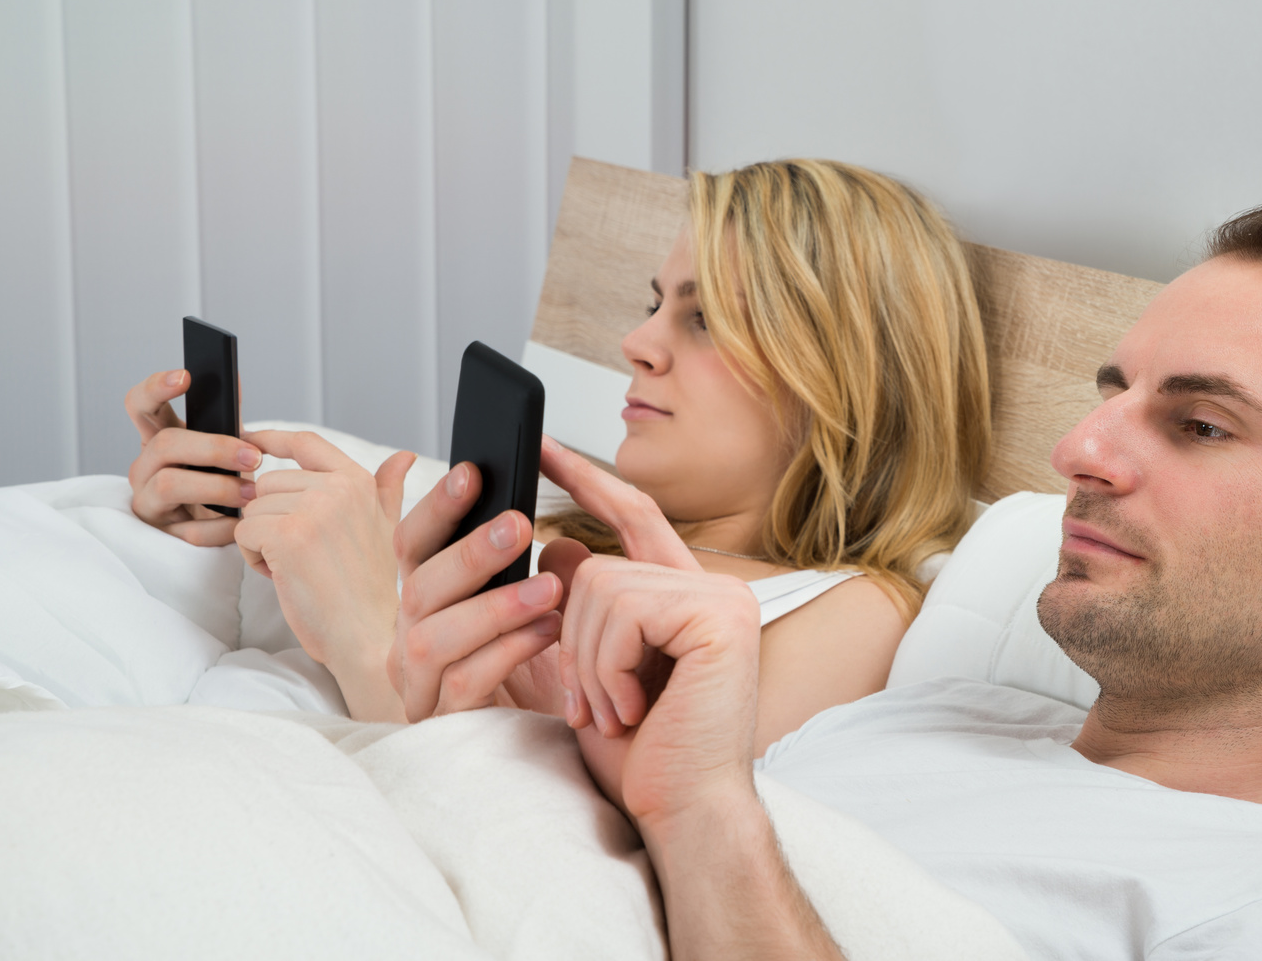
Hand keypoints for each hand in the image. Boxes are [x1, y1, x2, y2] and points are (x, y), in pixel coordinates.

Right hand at [125, 369, 259, 545]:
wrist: (220, 525)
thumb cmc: (218, 478)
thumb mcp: (222, 446)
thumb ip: (225, 418)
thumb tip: (232, 379)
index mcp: (158, 439)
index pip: (140, 406)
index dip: (155, 388)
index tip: (185, 376)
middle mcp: (145, 468)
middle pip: (164, 444)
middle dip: (213, 448)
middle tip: (253, 457)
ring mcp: (148, 502)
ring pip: (168, 484)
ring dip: (217, 487)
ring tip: (251, 493)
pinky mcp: (162, 535)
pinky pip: (190, 531)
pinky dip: (221, 526)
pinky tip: (240, 522)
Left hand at [233, 429, 413, 720]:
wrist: (368, 636)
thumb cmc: (369, 589)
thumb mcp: (386, 529)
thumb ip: (387, 489)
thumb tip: (405, 457)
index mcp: (359, 482)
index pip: (307, 443)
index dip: (272, 439)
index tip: (251, 441)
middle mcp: (338, 488)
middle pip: (268, 483)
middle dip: (272, 518)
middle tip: (302, 553)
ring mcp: (313, 509)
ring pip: (252, 509)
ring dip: (262, 541)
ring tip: (297, 566)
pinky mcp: (287, 535)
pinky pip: (243, 532)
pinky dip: (254, 559)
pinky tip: (283, 576)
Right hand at [389, 461, 571, 721]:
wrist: (582, 731)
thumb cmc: (558, 655)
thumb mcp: (541, 593)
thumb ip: (522, 550)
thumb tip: (524, 495)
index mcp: (431, 597)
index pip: (414, 543)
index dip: (438, 506)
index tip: (473, 471)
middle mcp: (414, 636)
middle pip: (419, 586)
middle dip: (469, 552)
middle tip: (521, 524)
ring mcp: (423, 684)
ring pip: (432, 638)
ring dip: (492, 606)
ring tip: (549, 589)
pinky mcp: (447, 723)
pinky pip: (464, 684)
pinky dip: (507, 652)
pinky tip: (548, 632)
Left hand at [537, 436, 760, 831]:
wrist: (684, 815)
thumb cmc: (646, 758)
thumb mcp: (594, 671)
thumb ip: (582, 608)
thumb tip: (557, 541)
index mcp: (687, 596)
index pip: (633, 515)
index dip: (584, 477)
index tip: (539, 446)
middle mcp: (713, 589)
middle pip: (597, 566)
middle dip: (571, 640)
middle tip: (594, 704)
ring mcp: (722, 600)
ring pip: (600, 588)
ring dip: (587, 664)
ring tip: (617, 712)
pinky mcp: (719, 618)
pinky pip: (623, 612)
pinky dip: (608, 669)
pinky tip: (633, 709)